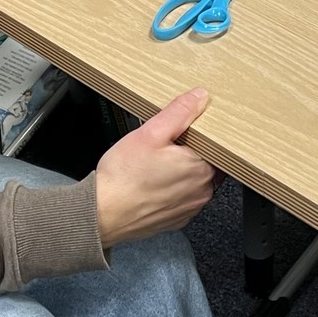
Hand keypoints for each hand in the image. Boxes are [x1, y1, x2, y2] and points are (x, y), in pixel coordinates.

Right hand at [95, 87, 216, 247]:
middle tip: (164, 146)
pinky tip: (153, 182)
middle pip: (206, 161)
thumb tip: (200, 97)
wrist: (102, 213)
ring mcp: (189, 208)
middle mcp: (201, 191)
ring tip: (156, 165)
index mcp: (201, 167)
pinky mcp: (176, 219)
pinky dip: (172, 190)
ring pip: (194, 181)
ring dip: (181, 171)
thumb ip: (179, 112)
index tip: (182, 132)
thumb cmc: (124, 176)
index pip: (215, 144)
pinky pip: (182, 198)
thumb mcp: (150, 132)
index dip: (199, 134)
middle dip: (189, 151)